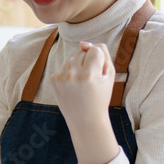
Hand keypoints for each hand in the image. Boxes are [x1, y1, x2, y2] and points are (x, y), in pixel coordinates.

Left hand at [50, 42, 119, 163]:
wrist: (85, 120)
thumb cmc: (100, 97)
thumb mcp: (109, 76)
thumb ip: (102, 53)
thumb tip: (83, 42)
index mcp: (90, 74)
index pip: (95, 49)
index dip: (99, 60)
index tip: (98, 74)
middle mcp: (74, 75)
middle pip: (82, 52)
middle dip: (87, 62)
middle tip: (90, 81)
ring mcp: (61, 77)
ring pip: (72, 58)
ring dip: (77, 67)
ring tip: (81, 84)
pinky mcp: (53, 80)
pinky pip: (63, 66)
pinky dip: (69, 73)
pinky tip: (72, 86)